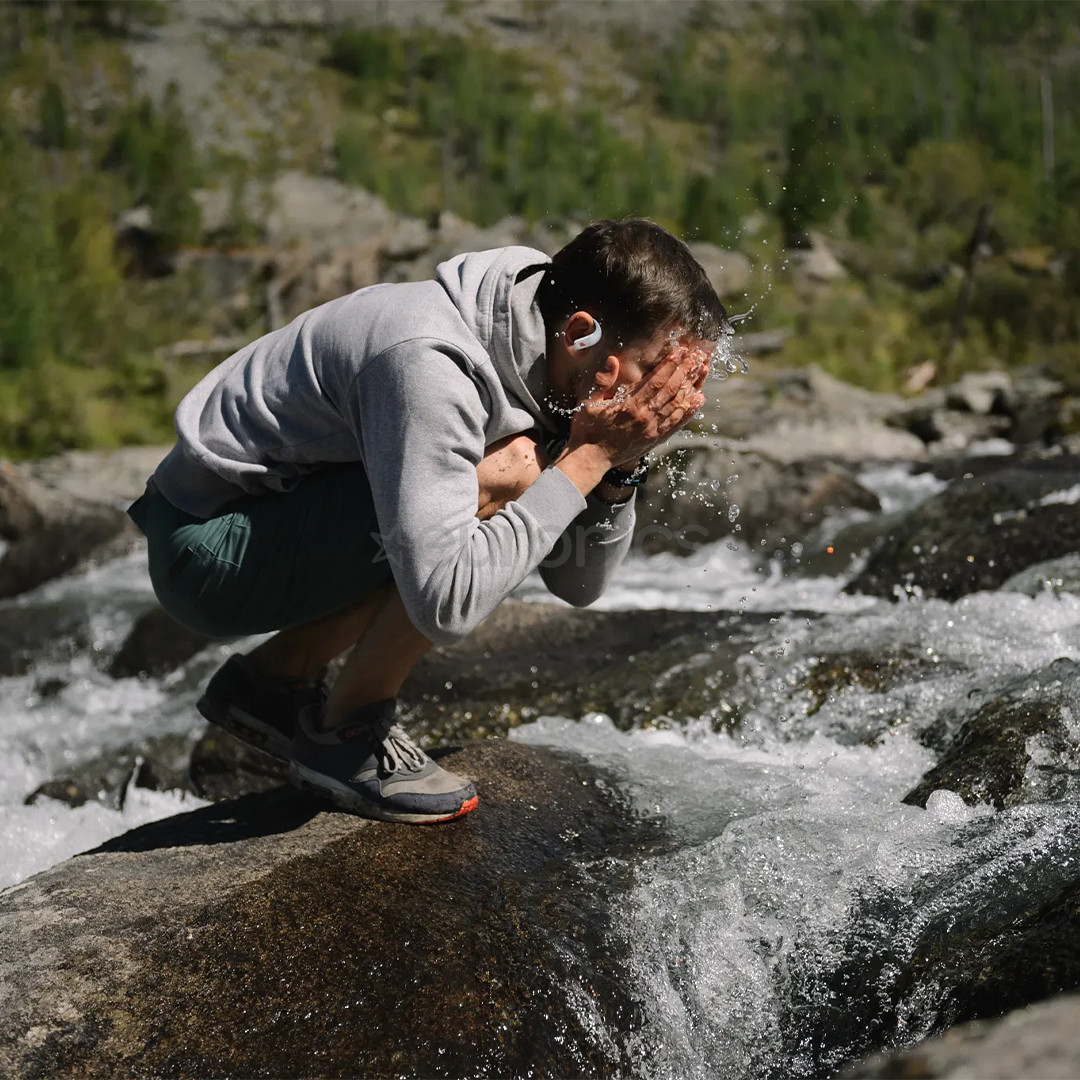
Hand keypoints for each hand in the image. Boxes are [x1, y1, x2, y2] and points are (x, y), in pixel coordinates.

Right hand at [567, 337, 708, 467]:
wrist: (591, 460)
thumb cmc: (587, 429)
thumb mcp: (588, 403)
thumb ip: (602, 381)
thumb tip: (612, 359)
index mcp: (628, 406)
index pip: (655, 381)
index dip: (670, 365)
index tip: (680, 351)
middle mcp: (644, 418)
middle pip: (671, 390)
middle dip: (685, 371)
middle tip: (697, 355)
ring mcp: (652, 430)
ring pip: (678, 404)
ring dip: (692, 386)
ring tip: (702, 369)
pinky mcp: (655, 439)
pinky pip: (677, 423)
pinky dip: (690, 410)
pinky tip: (699, 398)